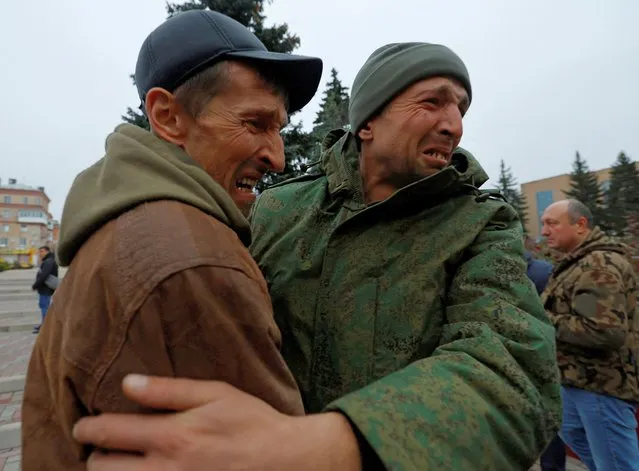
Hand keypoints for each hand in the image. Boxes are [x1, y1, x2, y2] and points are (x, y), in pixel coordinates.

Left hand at [73, 375, 361, 470]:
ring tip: (117, 463)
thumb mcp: (216, 394)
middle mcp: (164, 470)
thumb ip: (170, 390)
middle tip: (102, 447)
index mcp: (172, 436)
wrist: (284, 461)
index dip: (87, 427)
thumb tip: (128, 383)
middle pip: (101, 468)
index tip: (84, 424)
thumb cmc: (252, 423)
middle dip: (94, 455)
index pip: (108, 432)